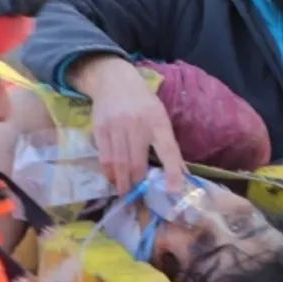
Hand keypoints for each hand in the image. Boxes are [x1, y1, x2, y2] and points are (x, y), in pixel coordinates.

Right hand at [70, 54, 185, 192]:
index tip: (174, 191)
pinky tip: (113, 179)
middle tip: (139, 200)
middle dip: (137, 185)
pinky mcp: (100, 129)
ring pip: (119, 164)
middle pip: (137, 163)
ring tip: (126, 194)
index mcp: (158, 122)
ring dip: (122, 183)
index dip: (172, 172)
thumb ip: (168, 146)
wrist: (114, 80)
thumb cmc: (143, 103)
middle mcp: (138, 124)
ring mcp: (117, 126)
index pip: (168, 150)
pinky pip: (104, 158)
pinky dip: (109, 173)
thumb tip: (182, 174)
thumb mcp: (160, 118)